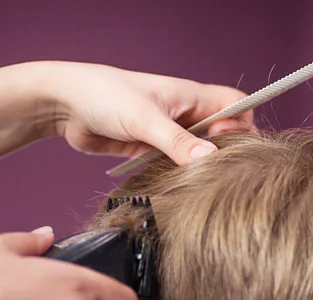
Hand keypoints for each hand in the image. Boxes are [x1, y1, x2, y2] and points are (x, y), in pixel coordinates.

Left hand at [48, 62, 254, 163]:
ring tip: (195, 183)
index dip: (239, 125)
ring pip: (198, 153)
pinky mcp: (152, 150)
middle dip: (222, 151)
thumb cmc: (105, 95)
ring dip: (199, 167)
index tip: (225, 144)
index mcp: (191, 96)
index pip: (235, 106)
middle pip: (220, 133)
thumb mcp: (145, 119)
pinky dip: (178, 175)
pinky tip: (175, 185)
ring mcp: (168, 134)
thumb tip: (209, 160)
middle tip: (212, 170)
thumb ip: (177, 142)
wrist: (66, 105)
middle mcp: (184, 114)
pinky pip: (175, 164)